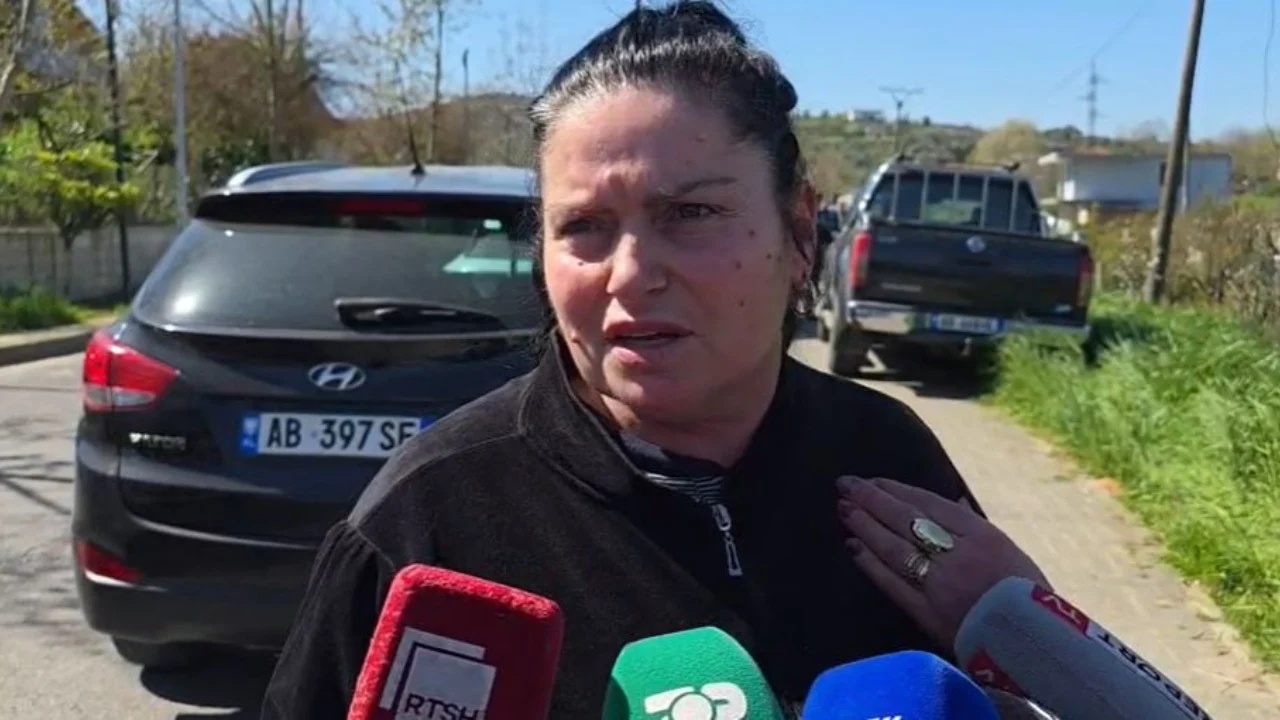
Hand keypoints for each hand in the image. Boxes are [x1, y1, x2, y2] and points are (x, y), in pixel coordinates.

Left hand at [836, 476, 1049, 649]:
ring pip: (895, 548)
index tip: (873, 481)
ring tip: (844, 510)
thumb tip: (954, 501)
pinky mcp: (928, 614)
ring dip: (866, 527)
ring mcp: (941, 585)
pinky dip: (871, 565)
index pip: (929, 504)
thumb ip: (976, 526)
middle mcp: (958, 555)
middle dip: (872, 500)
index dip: (896, 490)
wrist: (1035, 644)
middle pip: (906, 520)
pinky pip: (894, 584)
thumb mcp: (1009, 550)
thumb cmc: (1027, 594)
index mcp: (982, 536)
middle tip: (845, 485)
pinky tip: (854, 548)